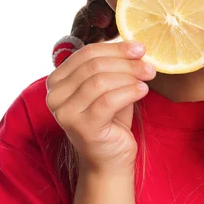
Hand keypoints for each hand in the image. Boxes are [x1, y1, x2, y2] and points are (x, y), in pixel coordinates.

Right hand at [45, 40, 155, 172]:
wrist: (111, 159)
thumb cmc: (111, 120)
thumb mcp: (110, 86)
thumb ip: (114, 66)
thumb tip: (135, 45)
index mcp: (57, 80)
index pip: (86, 53)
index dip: (115, 48)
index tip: (140, 48)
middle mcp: (55, 96)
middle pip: (93, 65)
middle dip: (125, 62)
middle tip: (149, 64)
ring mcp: (65, 113)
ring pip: (100, 81)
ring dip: (130, 75)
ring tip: (148, 77)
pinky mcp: (81, 127)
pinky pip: (108, 100)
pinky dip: (129, 91)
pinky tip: (143, 91)